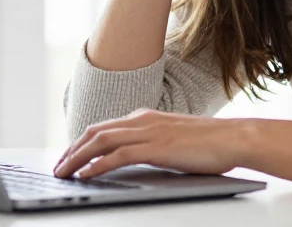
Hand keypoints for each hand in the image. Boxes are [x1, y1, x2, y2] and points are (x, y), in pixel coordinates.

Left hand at [52, 109, 248, 179]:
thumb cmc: (210, 142)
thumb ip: (153, 143)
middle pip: (95, 132)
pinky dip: (97, 165)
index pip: (104, 128)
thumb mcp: (174, 139)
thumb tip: (137, 158)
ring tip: (62, 172)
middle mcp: (143, 120)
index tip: (68, 156)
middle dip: (72, 150)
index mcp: (146, 117)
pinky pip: (117, 156)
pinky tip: (85, 175)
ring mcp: (148, 132)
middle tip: (57, 167)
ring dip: (77, 158)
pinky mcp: (156, 148)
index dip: (82, 142)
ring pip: (100, 142)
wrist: (234, 138)